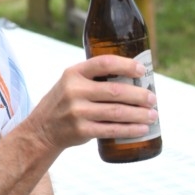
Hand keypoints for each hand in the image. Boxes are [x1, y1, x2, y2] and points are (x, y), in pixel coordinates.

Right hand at [28, 55, 157, 153]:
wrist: (42, 129)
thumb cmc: (65, 102)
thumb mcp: (71, 82)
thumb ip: (94, 77)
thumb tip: (134, 78)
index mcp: (74, 73)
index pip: (104, 63)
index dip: (126, 66)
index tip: (142, 71)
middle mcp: (74, 91)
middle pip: (115, 91)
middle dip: (139, 95)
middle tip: (152, 98)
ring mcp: (77, 112)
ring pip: (117, 112)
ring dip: (139, 114)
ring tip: (153, 115)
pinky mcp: (81, 130)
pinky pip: (112, 130)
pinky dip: (130, 130)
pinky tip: (142, 129)